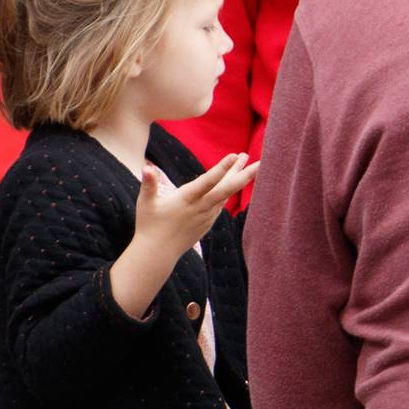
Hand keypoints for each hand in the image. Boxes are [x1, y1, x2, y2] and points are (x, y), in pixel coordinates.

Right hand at [133, 154, 254, 256]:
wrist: (158, 253)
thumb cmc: (149, 225)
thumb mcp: (146, 203)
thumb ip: (148, 184)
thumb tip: (146, 167)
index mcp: (186, 199)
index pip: (207, 182)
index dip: (221, 168)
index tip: (235, 155)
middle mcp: (201, 207)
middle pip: (227, 189)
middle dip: (245, 174)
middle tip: (262, 161)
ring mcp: (207, 215)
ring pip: (226, 193)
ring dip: (238, 177)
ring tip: (249, 160)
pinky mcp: (209, 221)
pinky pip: (222, 202)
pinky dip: (230, 190)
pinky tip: (236, 178)